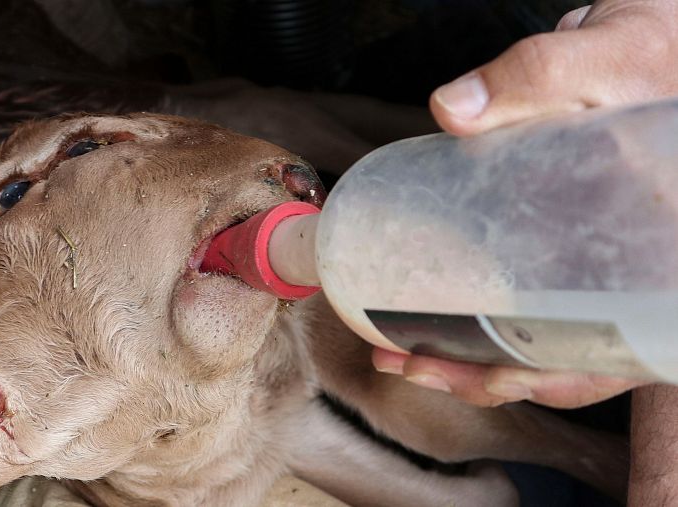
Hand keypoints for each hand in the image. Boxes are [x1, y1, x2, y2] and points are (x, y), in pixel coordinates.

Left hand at [386, 0, 677, 407]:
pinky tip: (419, 316)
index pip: (610, 352)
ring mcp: (587, 271)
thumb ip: (536, 78)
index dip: (554, 377)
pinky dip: (468, 320)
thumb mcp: (596, 68)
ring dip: (466, 360)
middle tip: (413, 364)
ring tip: (398, 354)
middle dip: (485, 376)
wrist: (637, 60)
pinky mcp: (555, 253)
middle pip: (561, 361)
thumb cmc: (633, 66)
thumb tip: (453, 109)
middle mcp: (624, 279)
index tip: (495, 379)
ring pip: (534, 344)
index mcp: (654, 262)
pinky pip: (517, 304)